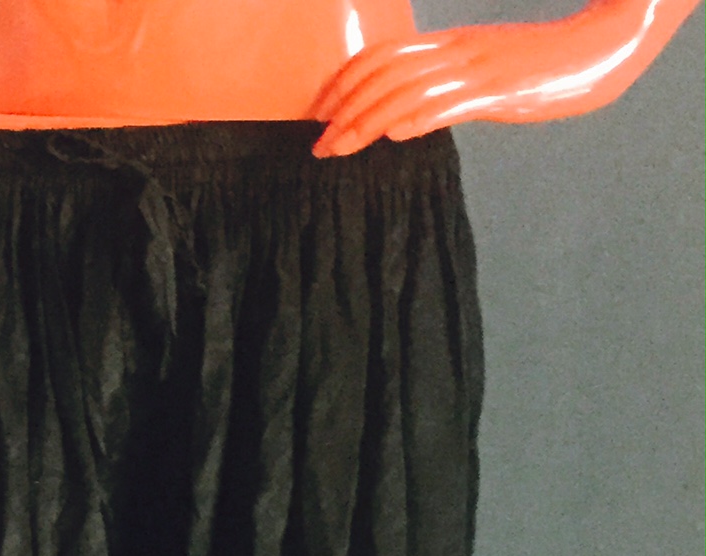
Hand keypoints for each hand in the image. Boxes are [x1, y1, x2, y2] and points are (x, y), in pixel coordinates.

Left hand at [311, 10, 648, 156]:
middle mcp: (456, 51)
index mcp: (451, 44)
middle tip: (318, 143)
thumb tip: (405, 120)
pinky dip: (417, 119)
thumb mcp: (486, 75)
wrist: (599, 48)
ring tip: (338, 149)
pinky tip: (393, 136)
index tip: (321, 114)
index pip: (383, 56)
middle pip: (384, 73)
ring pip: (406, 91)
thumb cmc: (544, 67)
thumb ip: (446, 91)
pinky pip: (450, 103)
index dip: (344, 82)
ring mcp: (476, 70)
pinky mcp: (499, 91)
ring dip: (365, 122)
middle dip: (343, 108)